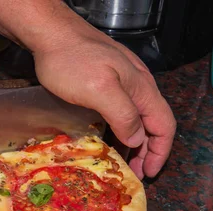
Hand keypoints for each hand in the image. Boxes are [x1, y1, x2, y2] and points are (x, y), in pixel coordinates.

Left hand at [32, 28, 175, 178]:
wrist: (50, 34)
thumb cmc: (71, 61)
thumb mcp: (100, 91)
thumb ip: (123, 114)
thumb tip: (137, 139)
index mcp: (141, 89)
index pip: (163, 126)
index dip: (160, 152)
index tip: (150, 173)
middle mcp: (136, 85)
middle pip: (152, 124)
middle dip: (148, 151)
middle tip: (136, 174)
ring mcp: (121, 82)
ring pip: (137, 117)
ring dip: (134, 142)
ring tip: (124, 162)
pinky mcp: (105, 80)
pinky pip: (121, 110)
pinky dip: (120, 129)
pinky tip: (108, 137)